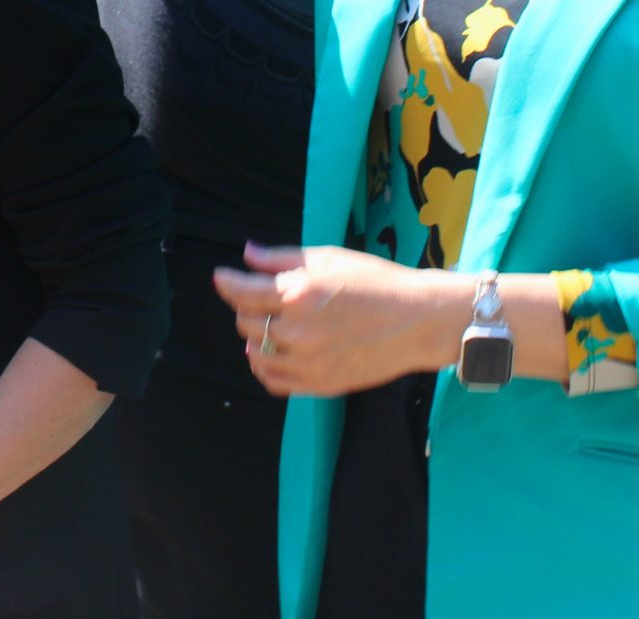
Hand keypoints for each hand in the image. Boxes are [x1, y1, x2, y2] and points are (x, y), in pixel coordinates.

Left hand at [213, 241, 465, 397]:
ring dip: (254, 336)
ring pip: (256, 352)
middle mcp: (298, 331)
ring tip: (266, 324)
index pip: (243, 292)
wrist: (417, 321)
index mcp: (299, 294)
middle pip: (246, 321)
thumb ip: (282, 258)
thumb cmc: (376, 282)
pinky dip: (264, 366)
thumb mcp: (329, 259)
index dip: (226, 282)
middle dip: (245, 306)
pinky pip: (274, 381)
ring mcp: (308, 362)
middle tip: (257, 296)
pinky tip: (271, 353)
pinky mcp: (320, 384)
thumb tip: (246, 254)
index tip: (221, 277)